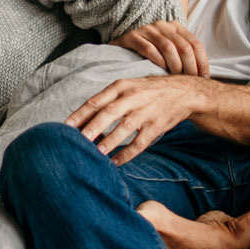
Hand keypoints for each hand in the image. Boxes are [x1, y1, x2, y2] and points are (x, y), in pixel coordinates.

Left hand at [66, 74, 210, 163]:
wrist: (183, 92)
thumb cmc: (148, 91)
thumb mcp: (128, 87)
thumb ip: (107, 100)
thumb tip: (81, 119)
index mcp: (121, 86)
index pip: (96, 101)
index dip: (80, 114)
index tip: (66, 126)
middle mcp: (133, 97)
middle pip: (109, 113)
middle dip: (93, 127)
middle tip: (79, 140)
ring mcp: (146, 112)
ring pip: (124, 128)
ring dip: (109, 142)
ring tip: (96, 154)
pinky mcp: (157, 125)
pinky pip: (140, 142)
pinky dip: (127, 153)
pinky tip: (116, 162)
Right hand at [111, 20, 207, 76]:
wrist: (121, 48)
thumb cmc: (150, 55)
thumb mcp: (170, 52)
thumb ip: (184, 57)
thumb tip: (205, 76)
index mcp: (175, 27)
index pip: (195, 44)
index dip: (202, 62)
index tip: (203, 78)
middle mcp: (163, 25)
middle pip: (184, 46)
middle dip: (190, 67)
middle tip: (190, 82)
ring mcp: (147, 29)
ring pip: (168, 47)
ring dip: (175, 65)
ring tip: (176, 77)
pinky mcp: (132, 36)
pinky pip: (148, 48)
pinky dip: (158, 61)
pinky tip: (161, 70)